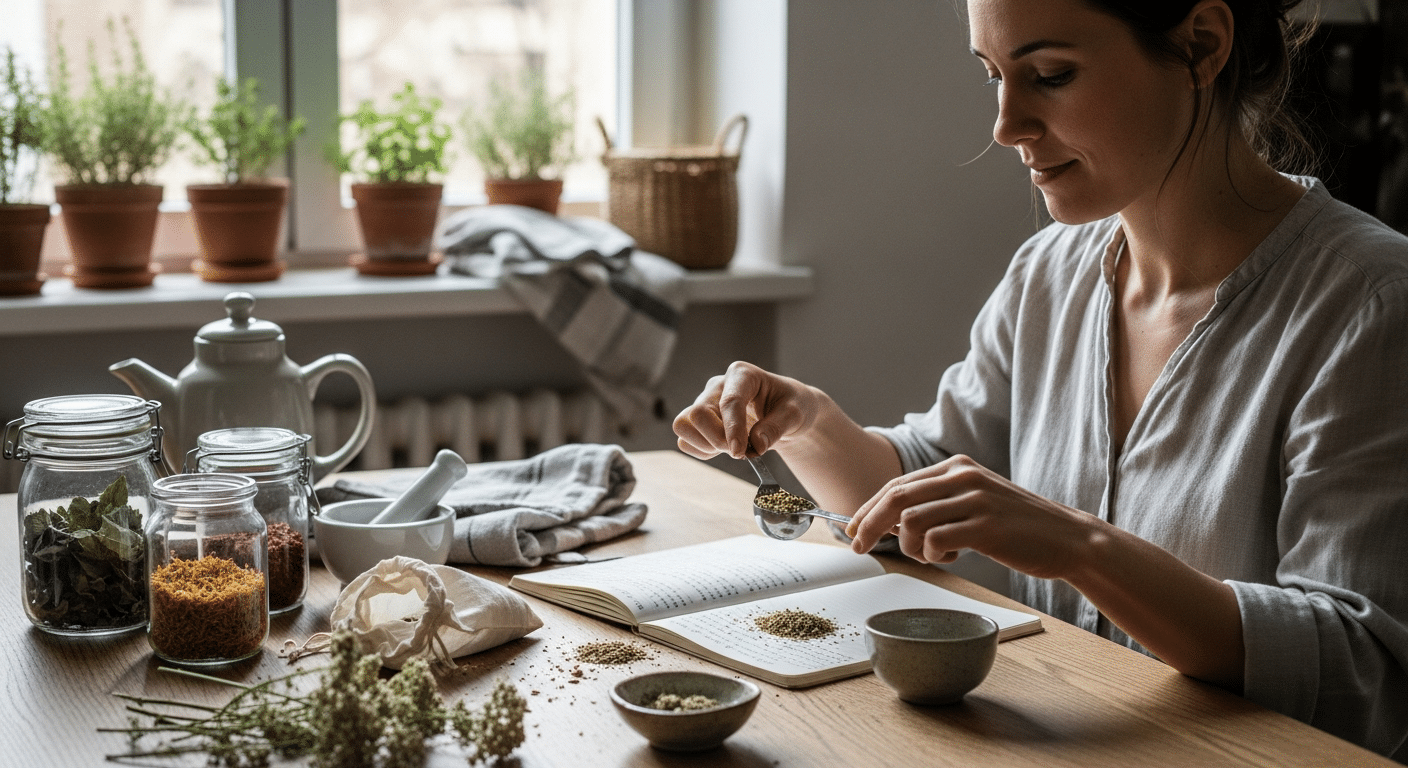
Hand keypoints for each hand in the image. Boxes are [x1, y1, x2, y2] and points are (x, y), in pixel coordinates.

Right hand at [672, 361, 820, 459]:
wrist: (786, 413)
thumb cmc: (791, 406)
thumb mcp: (794, 414)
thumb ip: (776, 427)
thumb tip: (756, 444)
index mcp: (742, 375)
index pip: (730, 402)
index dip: (732, 429)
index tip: (740, 452)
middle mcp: (718, 386)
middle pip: (698, 413)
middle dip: (717, 439)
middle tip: (742, 452)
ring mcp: (705, 402)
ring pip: (684, 425)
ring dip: (706, 445)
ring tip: (733, 448)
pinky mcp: (699, 421)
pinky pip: (685, 440)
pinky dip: (702, 451)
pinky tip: (723, 449)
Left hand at [845, 454, 1093, 579]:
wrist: (1067, 539)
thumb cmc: (1017, 526)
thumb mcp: (974, 501)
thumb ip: (936, 504)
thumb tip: (888, 520)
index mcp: (956, 466)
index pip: (897, 484)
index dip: (868, 508)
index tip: (852, 528)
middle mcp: (962, 476)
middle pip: (895, 497)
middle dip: (868, 524)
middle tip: (858, 546)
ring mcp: (974, 500)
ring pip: (910, 521)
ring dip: (910, 547)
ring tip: (932, 556)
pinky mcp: (985, 527)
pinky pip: (934, 542)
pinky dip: (932, 556)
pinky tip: (951, 558)